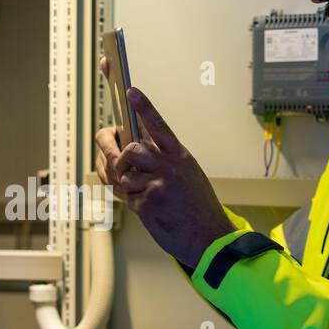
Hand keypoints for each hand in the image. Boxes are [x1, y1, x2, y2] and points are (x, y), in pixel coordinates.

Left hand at [94, 60, 234, 268]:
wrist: (210, 238)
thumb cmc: (198, 207)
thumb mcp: (188, 175)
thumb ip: (163, 161)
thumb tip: (134, 152)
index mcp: (180, 157)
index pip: (160, 126)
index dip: (144, 107)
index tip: (131, 90)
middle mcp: (169, 168)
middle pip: (131, 150)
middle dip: (120, 159)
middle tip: (118, 165)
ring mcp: (158, 186)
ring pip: (125, 176)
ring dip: (128, 186)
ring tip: (146, 196)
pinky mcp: (148, 205)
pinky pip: (127, 198)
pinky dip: (134, 204)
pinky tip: (151, 211)